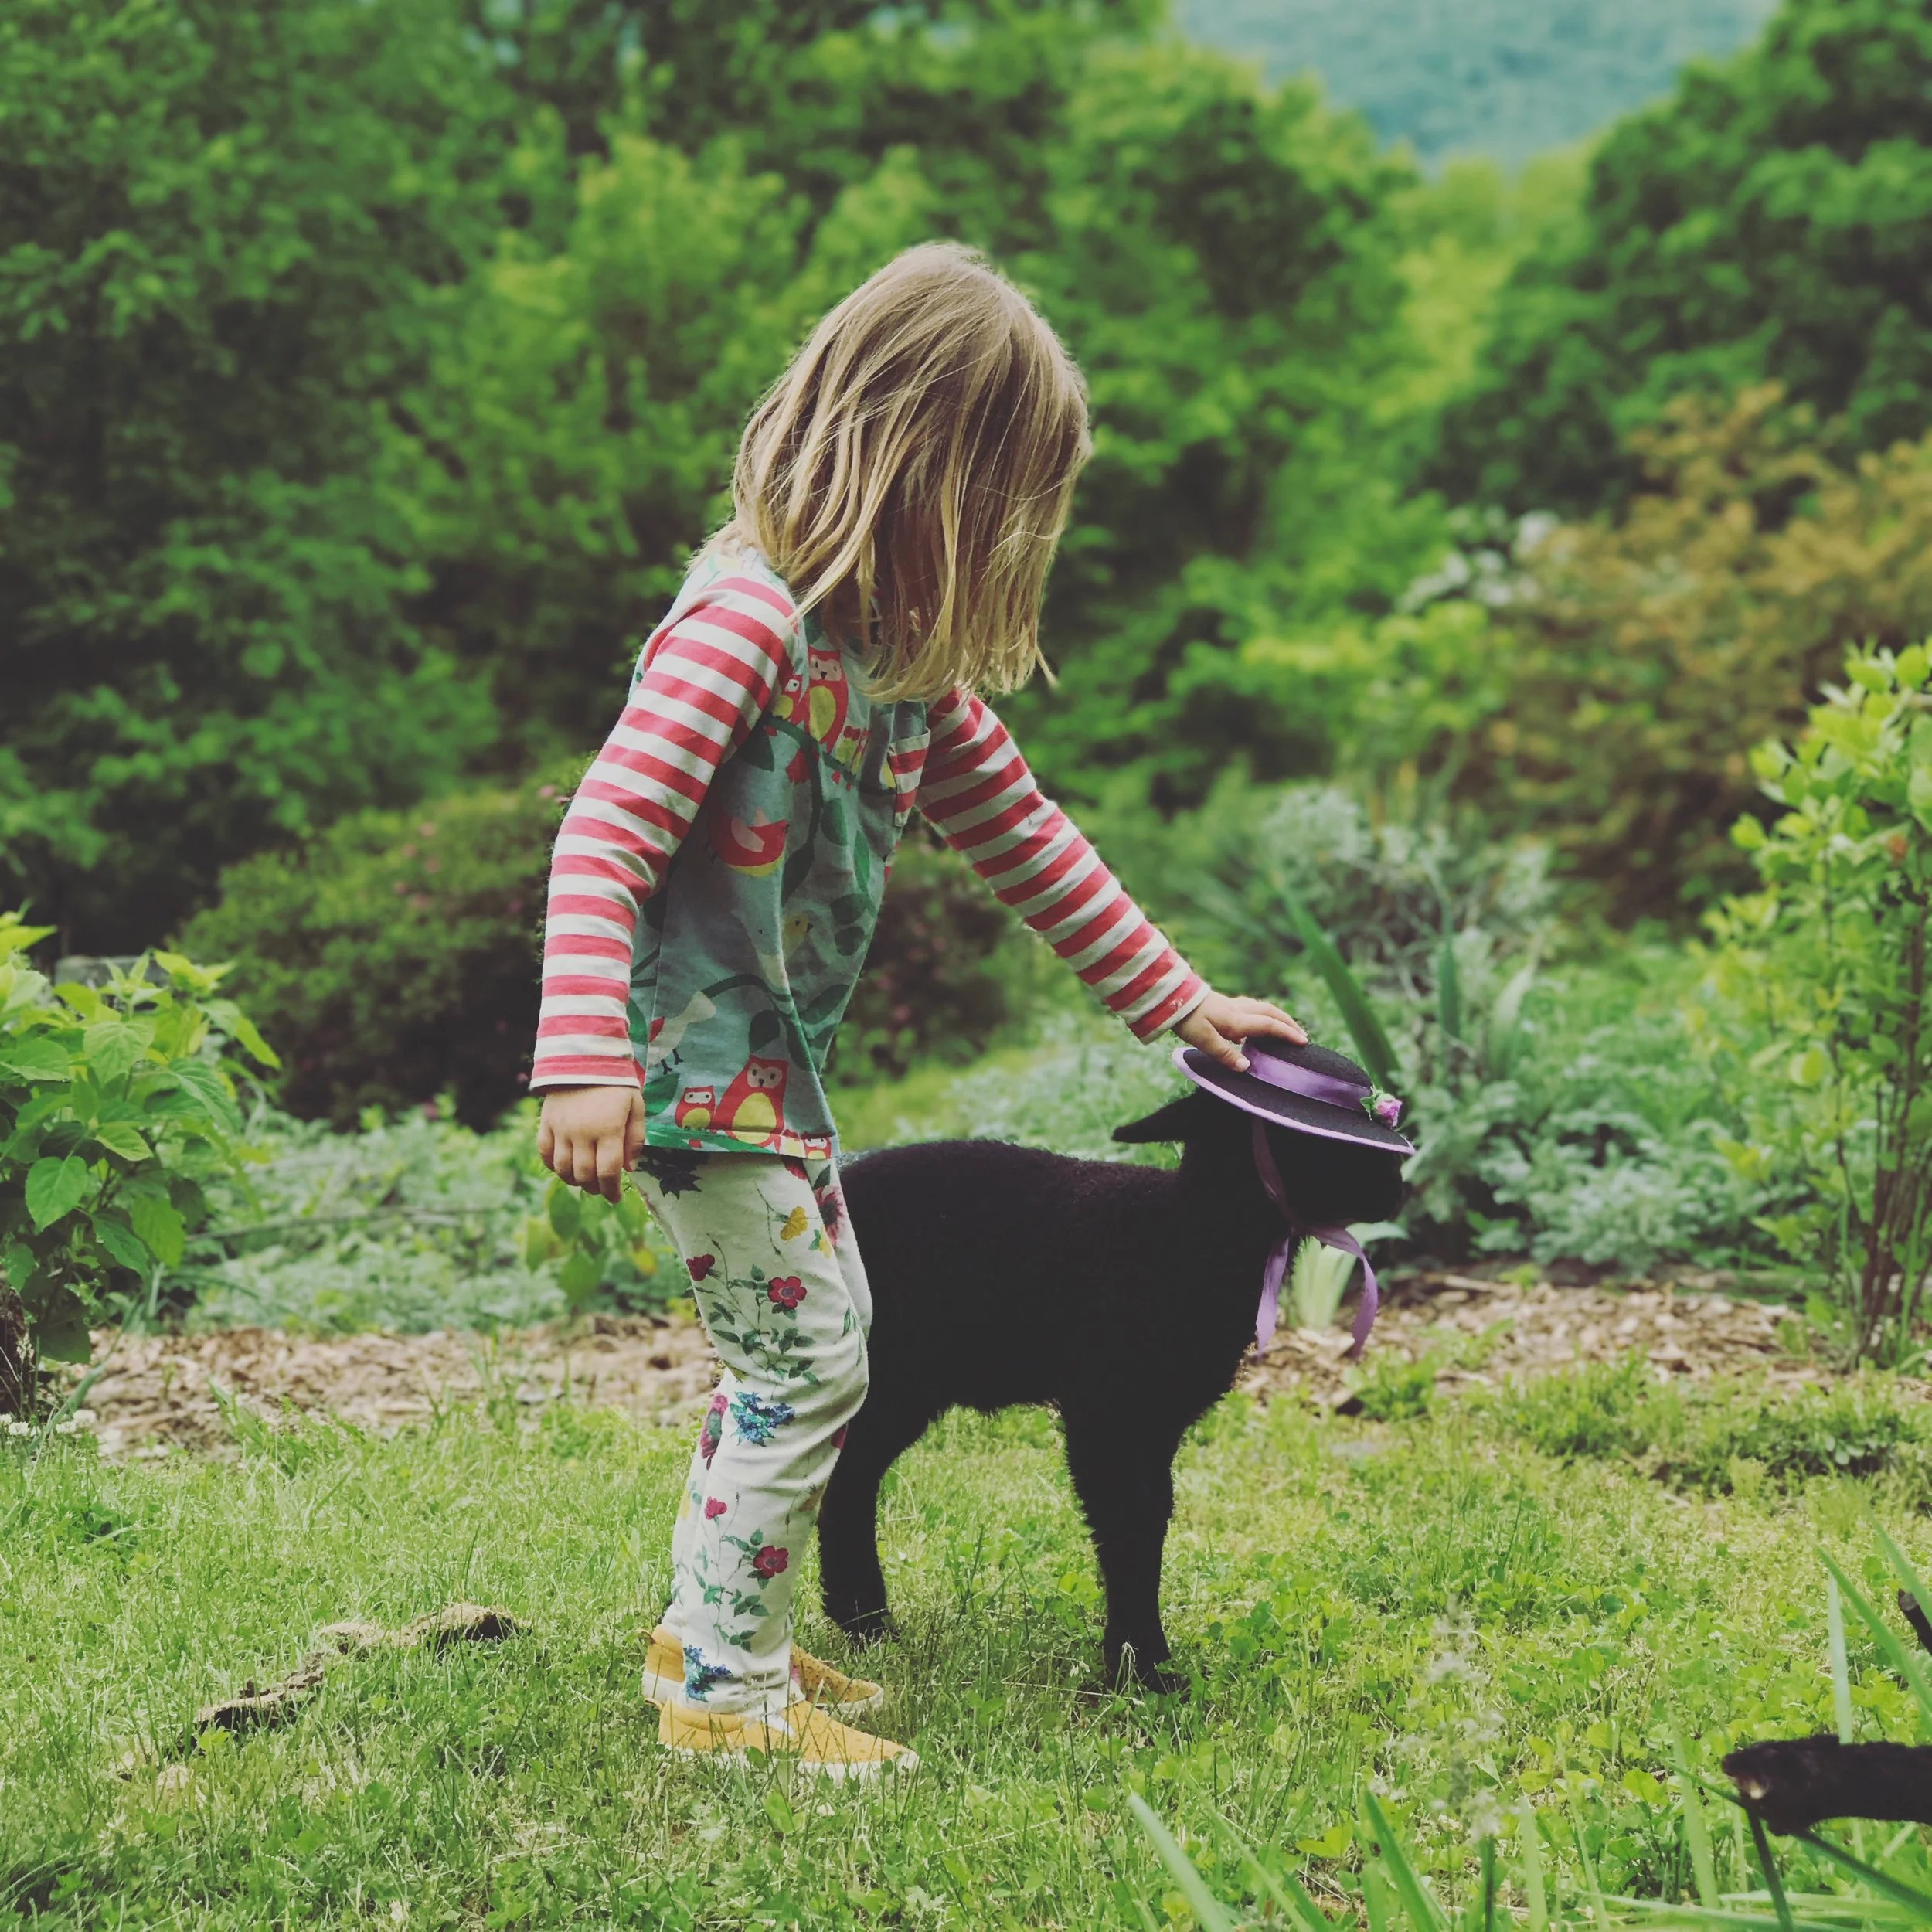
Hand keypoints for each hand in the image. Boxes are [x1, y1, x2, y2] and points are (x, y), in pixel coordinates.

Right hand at [537, 1085, 645, 1201]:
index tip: (615, 1198)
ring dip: (574, 1181)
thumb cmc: (616, 1084)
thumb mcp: (636, 1107)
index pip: (608, 1172)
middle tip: (602, 1188)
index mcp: (608, 1129)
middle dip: (595, 1188)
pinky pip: (545, 1154)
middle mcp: (582, 1133)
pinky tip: (565, 1167)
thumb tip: (629, 1168)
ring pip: (563, 1169)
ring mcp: (560, 1129)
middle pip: (584, 1175)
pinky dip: (554, 1166)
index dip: (611, 1190)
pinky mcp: (546, 1123)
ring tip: (585, 1180)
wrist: (584, 1057)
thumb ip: (635, 1138)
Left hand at [1173, 991, 1306, 1072]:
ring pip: (1262, 1008)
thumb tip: (1247, 1067)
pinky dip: (1261, 1015)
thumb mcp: (1204, 1040)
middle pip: (1271, 1013)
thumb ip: (1226, 1055)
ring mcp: (1231, 1005)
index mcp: (1237, 1020)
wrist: (1172, 998)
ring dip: (1277, 1017)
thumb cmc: (1187, 1019)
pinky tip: (1254, 1026)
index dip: (1287, 1033)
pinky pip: (1251, 1008)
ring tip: (1285, 1028)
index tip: (1303, 1042)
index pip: (1269, 1026)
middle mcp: (1238, 1010)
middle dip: (1288, 1023)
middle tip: (1301, 1035)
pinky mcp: (1224, 1005)